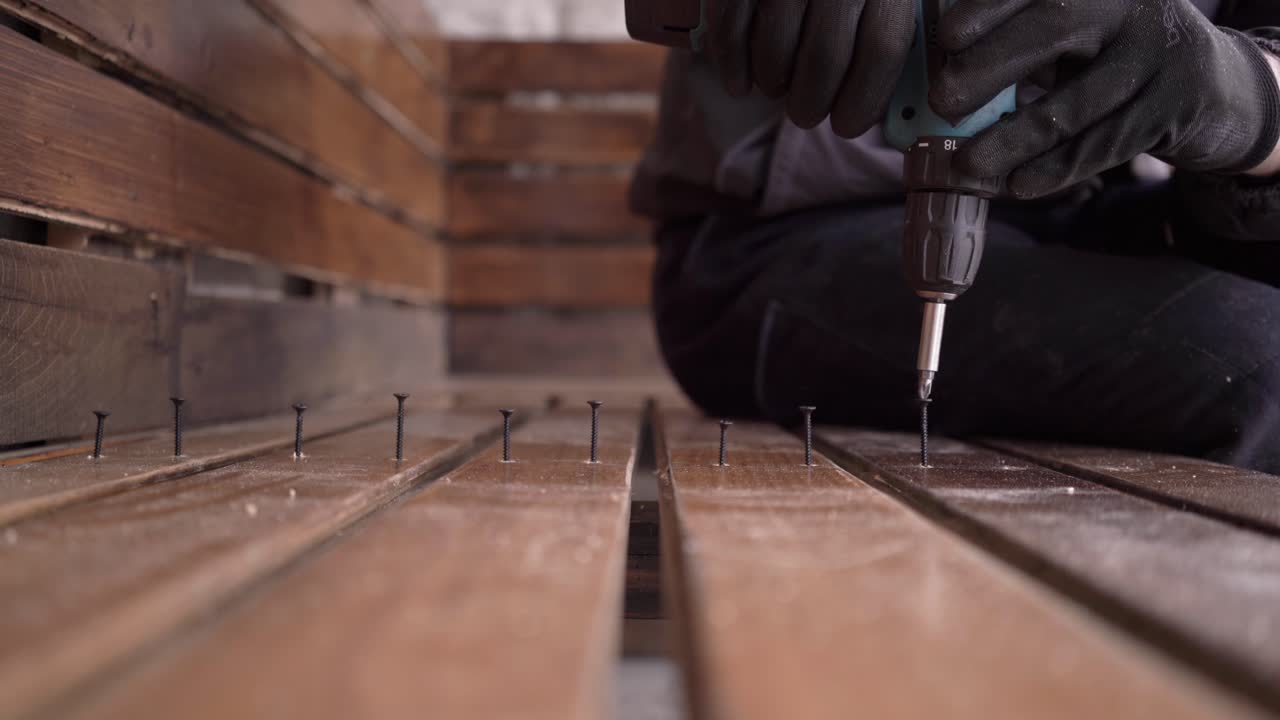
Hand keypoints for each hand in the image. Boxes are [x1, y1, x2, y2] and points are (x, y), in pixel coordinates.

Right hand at [705, 0, 915, 135]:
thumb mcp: (878, 0)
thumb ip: (881, 41)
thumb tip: (881, 111)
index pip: (882, 48)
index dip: (864, 100)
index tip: (848, 125)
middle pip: (825, 57)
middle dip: (811, 103)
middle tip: (805, 114)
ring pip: (775, 50)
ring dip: (773, 84)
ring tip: (776, 86)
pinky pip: (730, 31)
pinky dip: (732, 68)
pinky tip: (739, 84)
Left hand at [931, 0, 1279, 197]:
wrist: (1215, 86)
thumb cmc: (1114, 58)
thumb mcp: (1076, 36)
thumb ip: (1020, 45)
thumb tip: (939, 76)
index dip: (990, 8)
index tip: (949, 37)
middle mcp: (1131, 5)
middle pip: (1055, 28)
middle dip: (990, 66)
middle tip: (941, 101)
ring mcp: (1157, 54)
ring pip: (1075, 101)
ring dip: (1014, 138)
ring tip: (966, 165)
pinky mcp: (1174, 107)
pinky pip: (1105, 143)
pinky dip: (1057, 168)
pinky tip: (1018, 186)